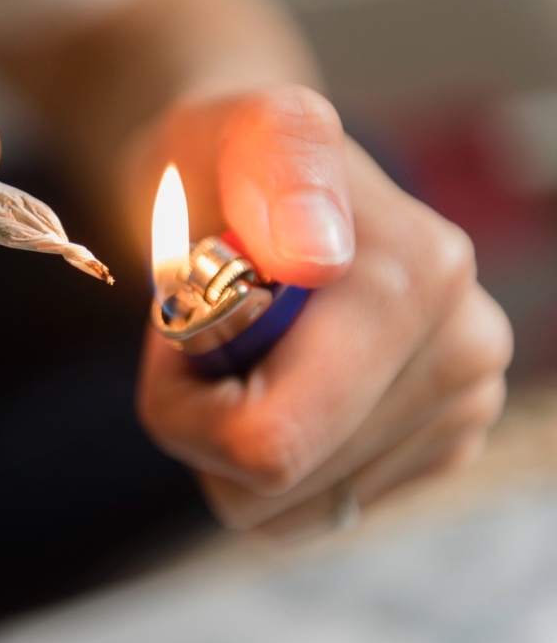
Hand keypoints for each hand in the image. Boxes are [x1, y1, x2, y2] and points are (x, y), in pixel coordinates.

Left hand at [135, 85, 512, 536]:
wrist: (255, 177)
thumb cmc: (227, 159)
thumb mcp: (232, 131)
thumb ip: (275, 165)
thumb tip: (316, 257)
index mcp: (418, 281)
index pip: (269, 442)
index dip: (186, 402)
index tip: (178, 326)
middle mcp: (464, 350)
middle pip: (275, 485)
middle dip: (205, 420)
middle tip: (204, 334)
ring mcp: (460, 405)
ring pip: (289, 509)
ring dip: (233, 438)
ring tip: (244, 350)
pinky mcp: (439, 445)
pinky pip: (313, 511)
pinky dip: (270, 460)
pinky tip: (280, 384)